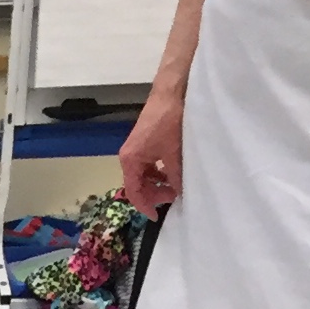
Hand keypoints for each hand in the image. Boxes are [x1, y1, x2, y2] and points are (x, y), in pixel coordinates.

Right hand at [119, 87, 184, 216]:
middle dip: (154, 194)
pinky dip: (159, 171)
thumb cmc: (169, 121)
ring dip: (158, 183)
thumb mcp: (174, 153)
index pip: (133, 192)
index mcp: (130, 160)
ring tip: (175, 184)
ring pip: (144, 175)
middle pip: (137, 184)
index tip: (157, 217)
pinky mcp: (146, 142)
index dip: (145, 206)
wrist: (171, 91)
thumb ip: (175, 176)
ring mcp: (137, 149)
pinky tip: (172, 170)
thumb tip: (180, 193)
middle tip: (174, 196)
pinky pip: (149, 164)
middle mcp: (129, 156)